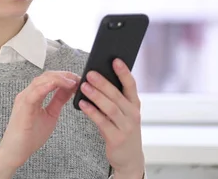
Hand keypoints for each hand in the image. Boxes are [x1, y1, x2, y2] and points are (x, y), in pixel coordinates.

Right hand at [0, 71, 80, 178]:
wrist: (15, 152)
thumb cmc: (30, 136)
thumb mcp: (51, 114)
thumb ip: (58, 100)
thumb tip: (69, 89)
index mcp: (33, 95)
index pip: (49, 78)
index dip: (64, 76)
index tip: (78, 79)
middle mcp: (27, 94)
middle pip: (46, 76)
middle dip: (64, 75)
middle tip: (78, 78)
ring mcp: (24, 100)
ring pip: (40, 81)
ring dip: (57, 79)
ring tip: (71, 82)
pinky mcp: (23, 108)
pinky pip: (33, 94)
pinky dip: (45, 87)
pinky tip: (55, 85)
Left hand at [77, 59, 144, 177]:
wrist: (129, 158)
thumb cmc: (122, 130)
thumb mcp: (124, 113)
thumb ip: (115, 98)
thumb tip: (98, 79)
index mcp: (134, 104)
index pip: (131, 85)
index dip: (124, 72)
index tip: (115, 60)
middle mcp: (133, 114)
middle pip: (117, 95)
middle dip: (103, 83)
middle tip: (90, 73)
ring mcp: (126, 127)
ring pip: (110, 108)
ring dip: (96, 96)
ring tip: (84, 86)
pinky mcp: (117, 138)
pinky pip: (103, 122)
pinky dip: (92, 112)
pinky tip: (83, 104)